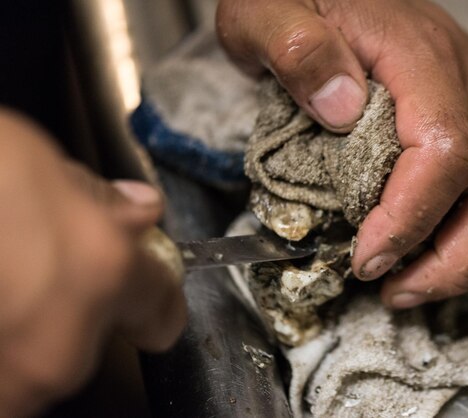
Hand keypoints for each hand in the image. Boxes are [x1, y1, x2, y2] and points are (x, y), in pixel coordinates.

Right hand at [0, 110, 185, 417]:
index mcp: (100, 270)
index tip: (148, 290)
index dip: (156, 296)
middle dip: (78, 305)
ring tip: (0, 273)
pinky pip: (8, 370)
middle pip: (96, 340)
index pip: (162, 311)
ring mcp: (9, 380)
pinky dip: (2, 339)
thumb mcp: (36, 162)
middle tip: (36, 264)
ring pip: (43, 363)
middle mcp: (60, 342)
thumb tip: (139, 213)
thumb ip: (98, 201)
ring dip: (27, 327)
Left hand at [217, 0, 467, 307]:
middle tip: (396, 289)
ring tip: (436, 276)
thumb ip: (296, 49)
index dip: (409, 223)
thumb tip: (340, 108)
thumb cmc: (302, 1)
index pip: (445, 155)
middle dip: (452, 262)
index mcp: (418, 57)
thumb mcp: (266, 12)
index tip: (366, 260)